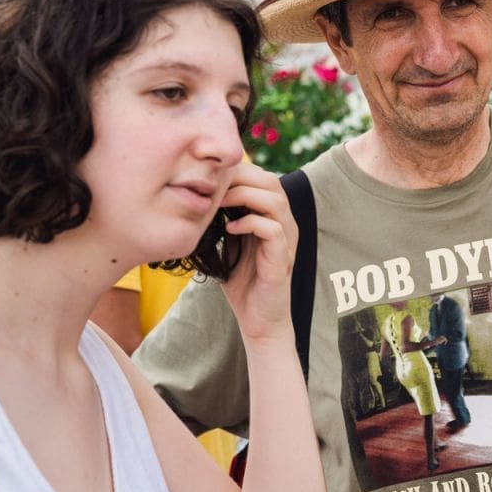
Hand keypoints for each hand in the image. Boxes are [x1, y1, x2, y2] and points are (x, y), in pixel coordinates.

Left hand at [219, 163, 296, 342]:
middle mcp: (285, 223)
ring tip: (219, 203)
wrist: (258, 318)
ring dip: (244, 196)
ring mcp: (287, 240)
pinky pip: (273, 228)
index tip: (209, 178)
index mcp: (274, 216)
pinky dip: (250, 223)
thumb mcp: (231, 242)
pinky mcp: (283, 257)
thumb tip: (203, 195)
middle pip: (271, 181)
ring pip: (275, 200)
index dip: (238, 172)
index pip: (262, 178)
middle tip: (212, 187)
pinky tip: (230, 229)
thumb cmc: (243, 280)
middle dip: (240, 178)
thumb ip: (226, 218)